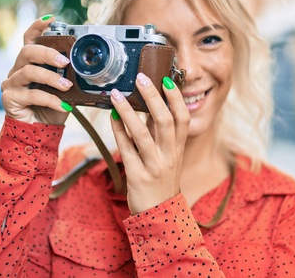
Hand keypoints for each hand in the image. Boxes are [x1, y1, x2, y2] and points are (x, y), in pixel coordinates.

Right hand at [1, 16, 72, 124]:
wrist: (38, 132)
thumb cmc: (51, 108)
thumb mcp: (64, 90)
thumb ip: (69, 78)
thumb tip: (90, 71)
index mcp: (31, 62)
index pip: (30, 39)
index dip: (37, 27)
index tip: (50, 20)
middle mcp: (18, 69)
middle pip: (27, 51)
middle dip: (47, 53)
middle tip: (65, 62)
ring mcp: (11, 83)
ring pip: (28, 71)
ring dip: (50, 78)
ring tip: (66, 85)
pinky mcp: (9, 98)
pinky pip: (31, 94)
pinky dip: (49, 99)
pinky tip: (62, 105)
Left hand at [110, 73, 189, 214]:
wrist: (160, 215)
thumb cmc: (162, 181)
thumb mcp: (168, 157)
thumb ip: (161, 134)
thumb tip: (150, 106)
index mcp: (178, 148)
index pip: (183, 119)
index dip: (176, 98)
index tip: (166, 79)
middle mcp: (169, 156)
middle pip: (165, 121)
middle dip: (153, 97)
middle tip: (141, 78)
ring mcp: (154, 166)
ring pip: (142, 134)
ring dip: (129, 111)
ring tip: (116, 94)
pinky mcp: (137, 176)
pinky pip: (126, 149)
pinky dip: (118, 131)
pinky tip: (112, 116)